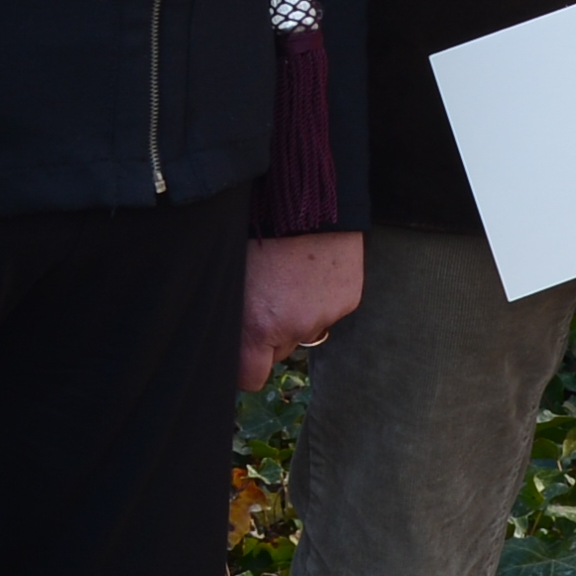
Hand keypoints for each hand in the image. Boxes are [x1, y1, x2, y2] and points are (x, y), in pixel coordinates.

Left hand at [236, 232, 370, 389]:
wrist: (303, 197)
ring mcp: (326, 314)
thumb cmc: (255, 231)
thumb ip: (231, 315)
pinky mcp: (348, 300)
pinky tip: (311, 271)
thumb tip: (226, 337)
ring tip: (288, 276)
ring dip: (296, 314)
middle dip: (271, 334)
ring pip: (304, 330)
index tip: (241, 353)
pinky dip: (319, 298)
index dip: (244, 367)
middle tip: (264, 297)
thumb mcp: (230, 275)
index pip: (251, 378)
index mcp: (258, 325)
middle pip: (279, 352)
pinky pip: (328, 311)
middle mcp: (295, 327)